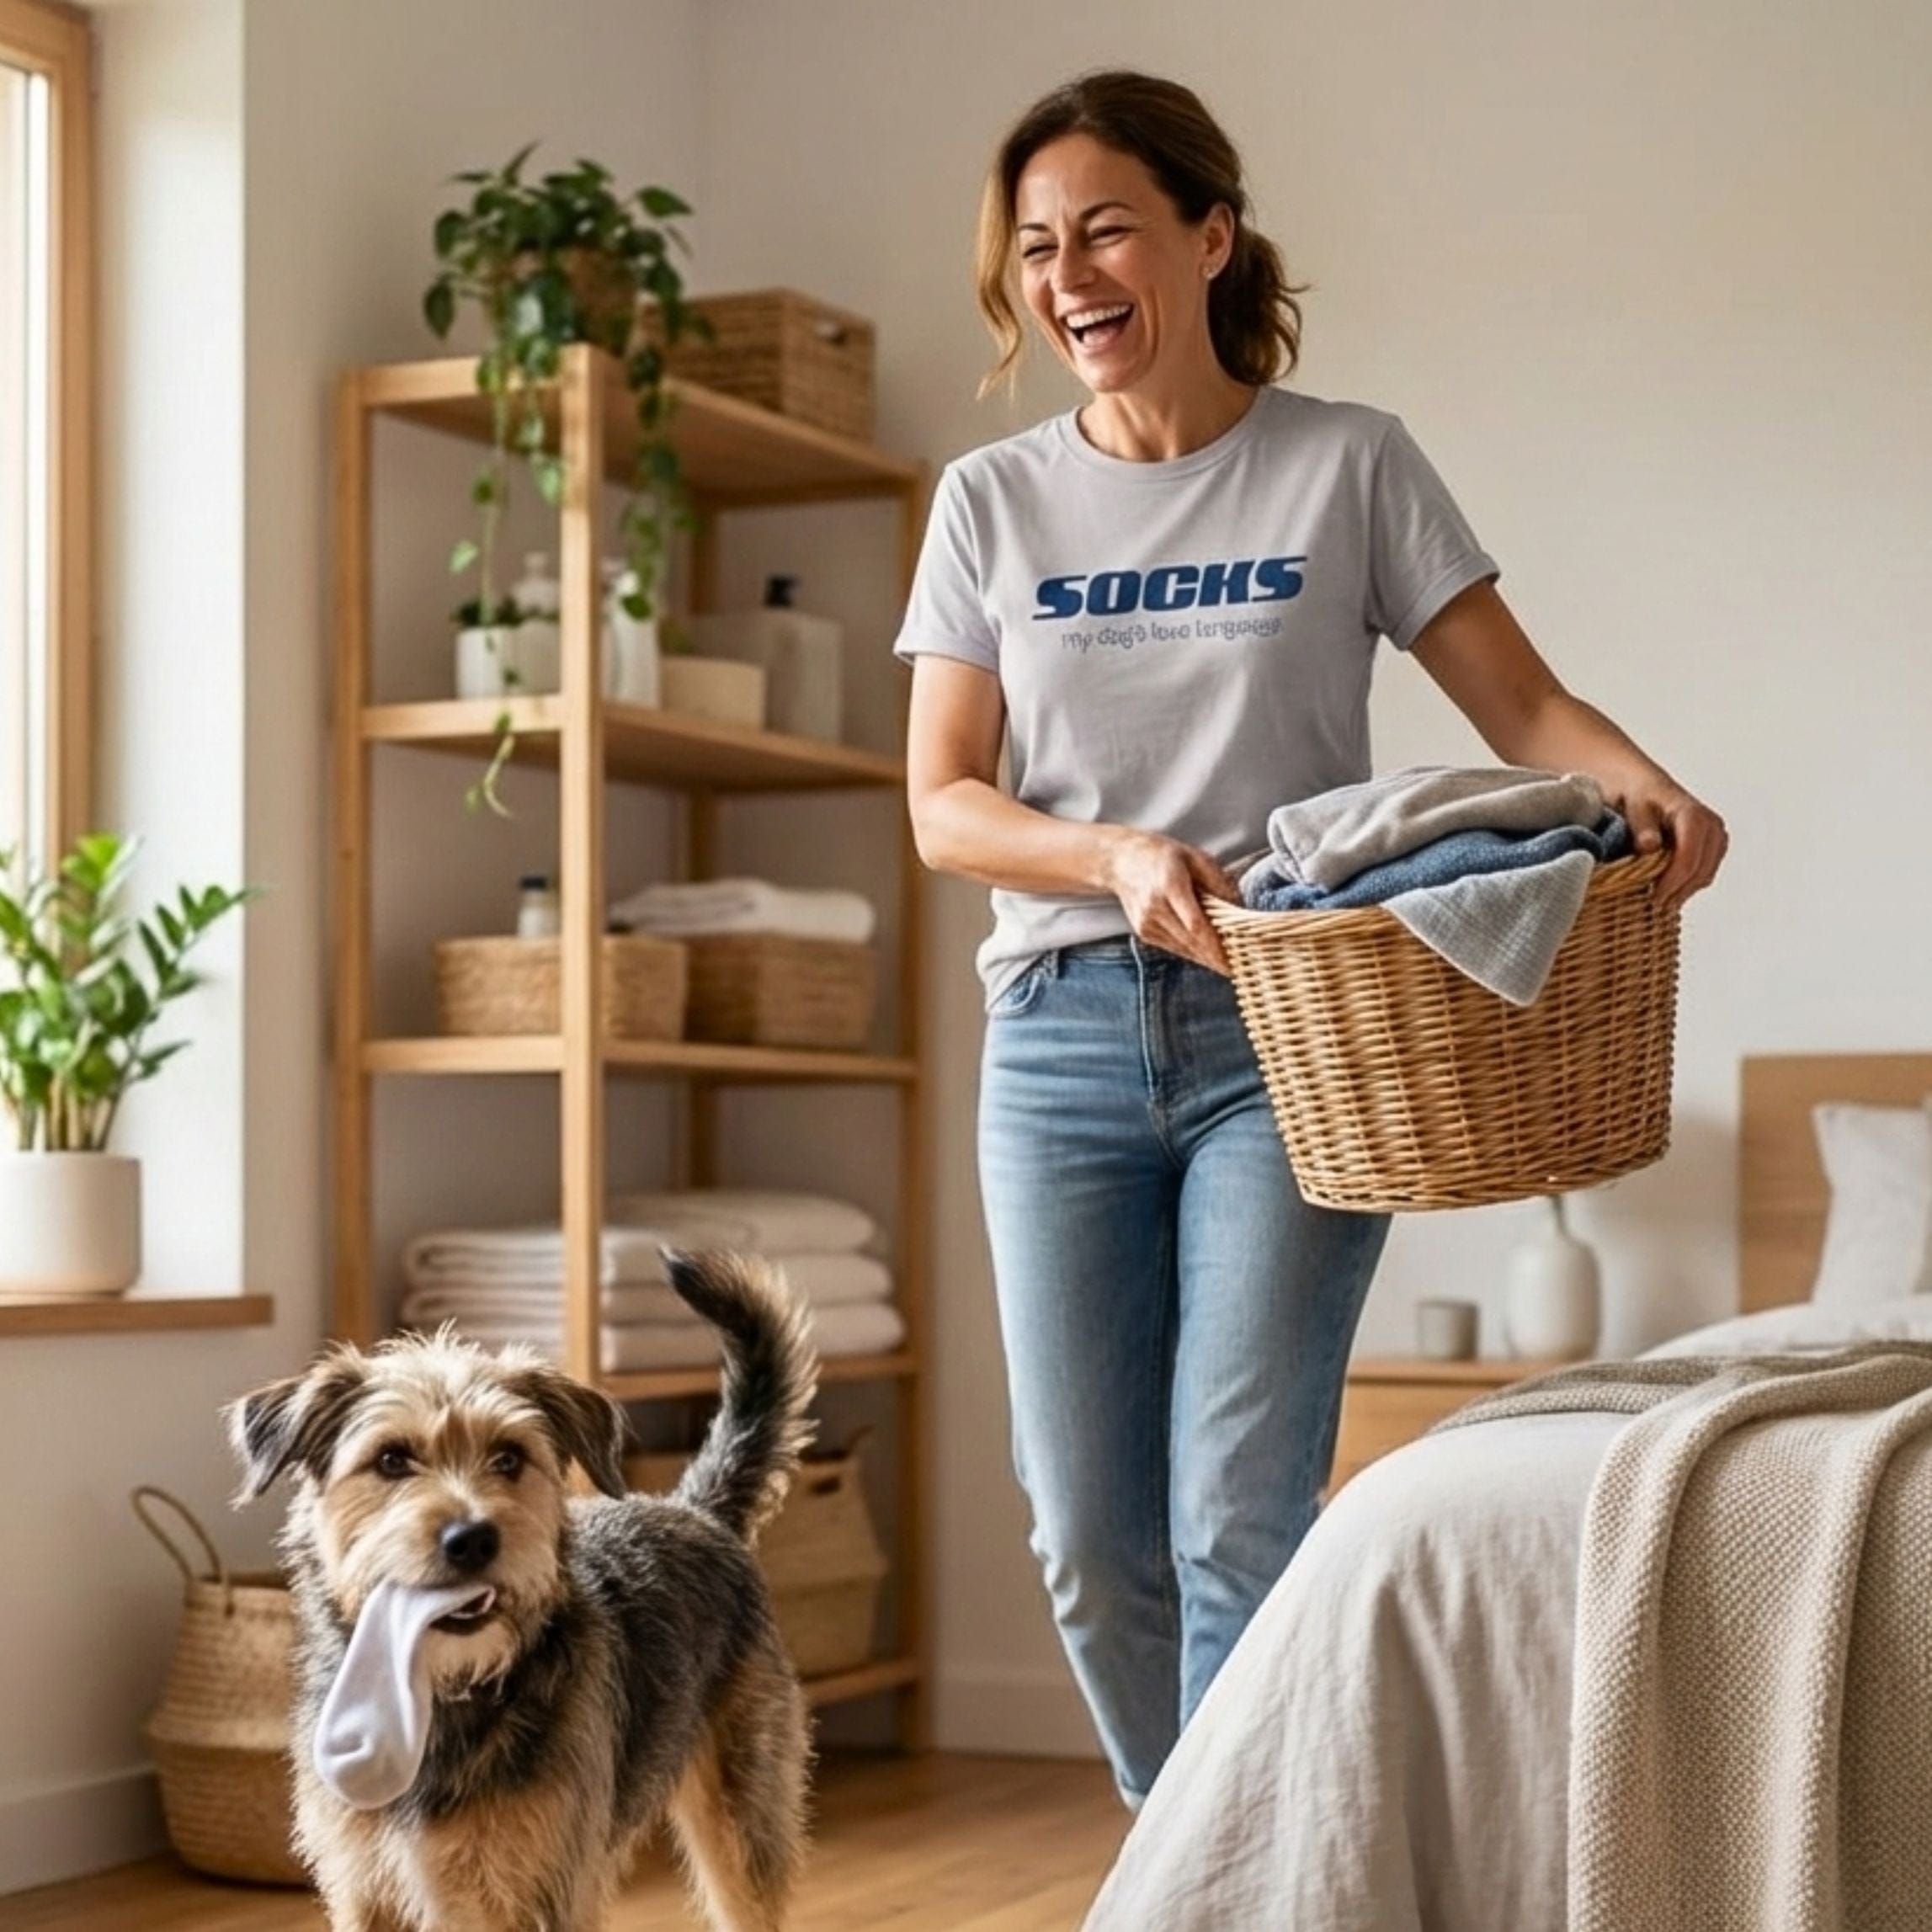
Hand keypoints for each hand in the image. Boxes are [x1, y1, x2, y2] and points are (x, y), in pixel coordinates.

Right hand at [1099, 830, 1239, 973]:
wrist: (1122, 861)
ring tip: (1228, 965)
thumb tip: (1239, 907)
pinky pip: (1173, 947)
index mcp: (1169, 885)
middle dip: (1216, 958)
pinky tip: (1208, 955)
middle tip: (1239, 967)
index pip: (1194, 924)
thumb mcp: (1196, 858)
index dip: (1214, 945)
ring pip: (1183, 948)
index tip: (1233, 959)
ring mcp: (1146, 923)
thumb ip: (1218, 882)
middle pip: (1190, 941)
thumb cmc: (1164, 856)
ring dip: (1206, 958)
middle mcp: (1155, 907)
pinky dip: (1192, 952)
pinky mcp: (1144, 932)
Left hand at [1617, 781, 1727, 912]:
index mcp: (1693, 816)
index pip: (1688, 859)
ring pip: (1705, 875)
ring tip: (1660, 902)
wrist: (1645, 786)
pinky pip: (1705, 872)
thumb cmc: (1638, 796)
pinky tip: (1670, 891)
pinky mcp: (1714, 846)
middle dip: (1677, 891)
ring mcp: (1716, 836)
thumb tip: (1649, 846)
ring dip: (1684, 891)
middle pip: (1700, 871)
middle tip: (1654, 905)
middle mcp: (1711, 825)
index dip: (1672, 882)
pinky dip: (1689, 885)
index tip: (1654, 897)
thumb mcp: (1634, 808)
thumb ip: (1642, 827)